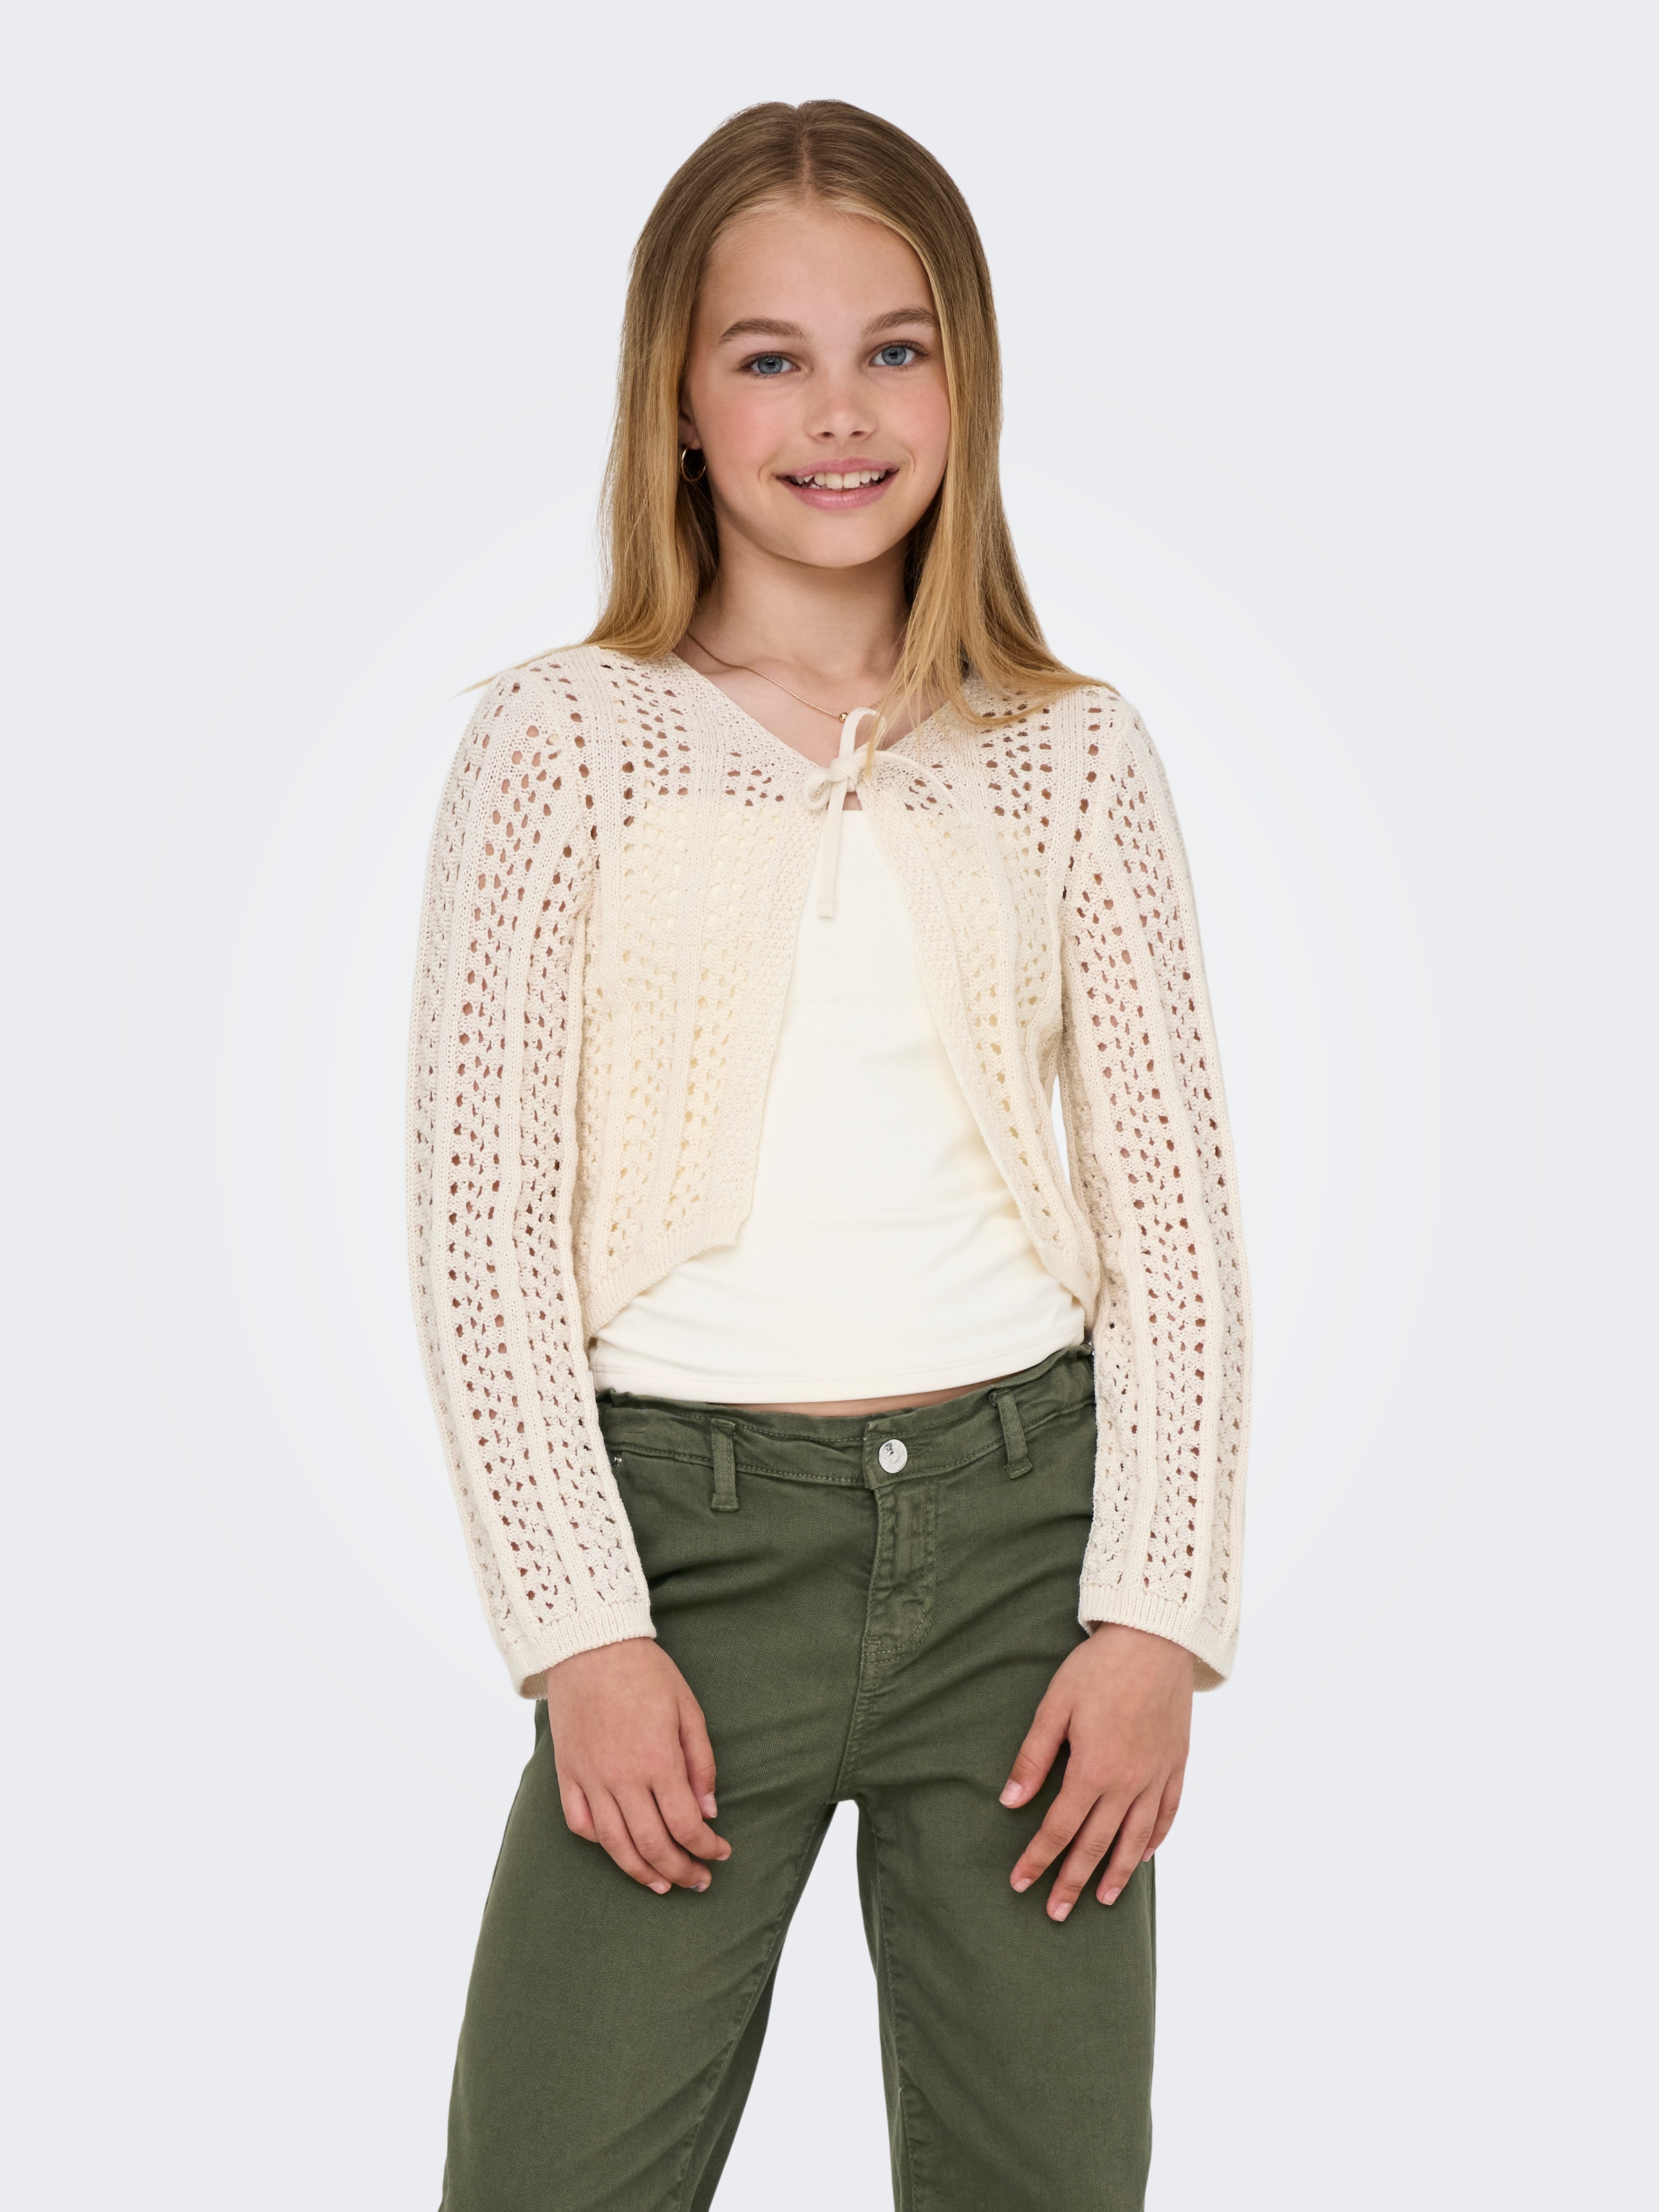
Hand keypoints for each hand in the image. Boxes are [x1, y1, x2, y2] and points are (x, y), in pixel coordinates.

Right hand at [544, 1638, 731, 1893]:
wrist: (590, 1645)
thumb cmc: (646, 1672)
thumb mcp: (688, 1709)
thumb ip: (701, 1763)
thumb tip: (708, 1811)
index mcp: (658, 1761)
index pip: (686, 1825)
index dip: (707, 1848)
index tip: (721, 1854)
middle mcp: (622, 1779)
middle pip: (653, 1845)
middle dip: (680, 1871)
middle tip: (698, 1881)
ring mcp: (590, 1779)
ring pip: (615, 1845)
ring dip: (641, 1872)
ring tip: (661, 1885)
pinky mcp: (566, 1774)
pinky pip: (580, 1823)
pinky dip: (600, 1844)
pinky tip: (618, 1849)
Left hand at [1001, 1623, 1192, 1921]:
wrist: (1156, 1639)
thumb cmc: (1098, 1667)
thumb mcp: (1055, 1705)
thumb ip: (1034, 1756)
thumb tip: (1010, 1801)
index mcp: (1093, 1770)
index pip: (1059, 1829)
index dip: (1037, 1859)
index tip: (1019, 1884)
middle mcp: (1128, 1784)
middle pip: (1096, 1845)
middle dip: (1072, 1881)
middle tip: (1056, 1912)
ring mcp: (1156, 1776)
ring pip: (1135, 1839)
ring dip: (1117, 1873)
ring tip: (1102, 1899)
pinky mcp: (1176, 1764)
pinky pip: (1167, 1814)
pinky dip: (1155, 1840)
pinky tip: (1145, 1856)